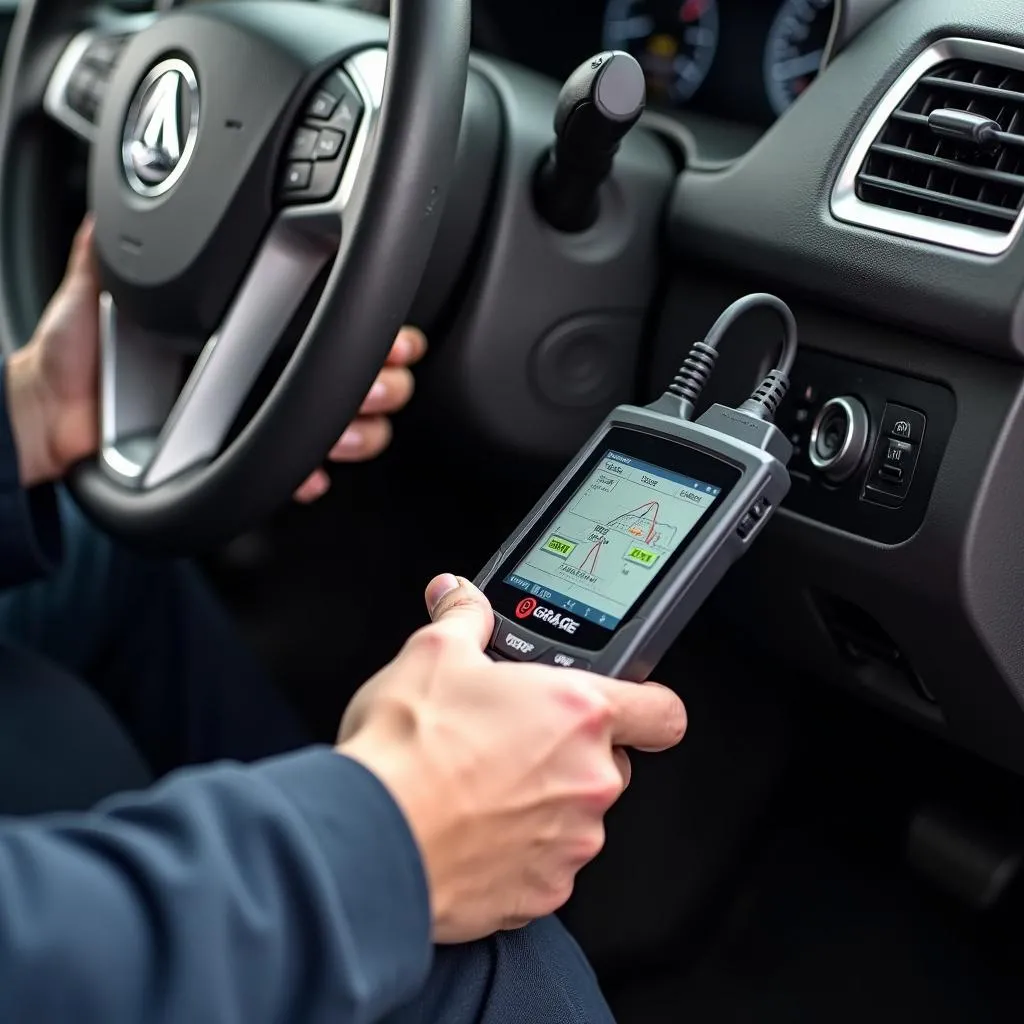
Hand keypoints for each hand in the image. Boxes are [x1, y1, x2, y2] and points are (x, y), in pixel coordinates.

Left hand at [4, 215, 426, 490]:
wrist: (56, 415)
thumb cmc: (81, 355)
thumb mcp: (101, 287)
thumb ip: (115, 243)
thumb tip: (123, 197)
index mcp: (250, 328)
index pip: (328, 324)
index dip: (373, 334)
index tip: (392, 338)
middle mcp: (264, 371)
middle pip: (354, 380)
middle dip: (380, 385)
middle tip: (374, 384)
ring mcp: (258, 419)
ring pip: (341, 430)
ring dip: (357, 433)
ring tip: (342, 431)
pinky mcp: (244, 464)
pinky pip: (293, 471)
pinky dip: (308, 475)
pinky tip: (309, 473)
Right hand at [336, 574, 686, 943]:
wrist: (371, 834)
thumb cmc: (408, 748)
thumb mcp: (432, 654)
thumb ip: (463, 618)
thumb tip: (459, 596)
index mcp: (578, 712)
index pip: (662, 712)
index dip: (647, 707)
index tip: (630, 708)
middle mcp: (589, 779)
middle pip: (611, 764)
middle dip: (571, 755)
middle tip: (514, 743)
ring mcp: (571, 842)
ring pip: (577, 817)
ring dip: (543, 805)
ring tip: (481, 789)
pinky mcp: (543, 891)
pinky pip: (546, 866)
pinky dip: (518, 853)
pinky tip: (472, 832)